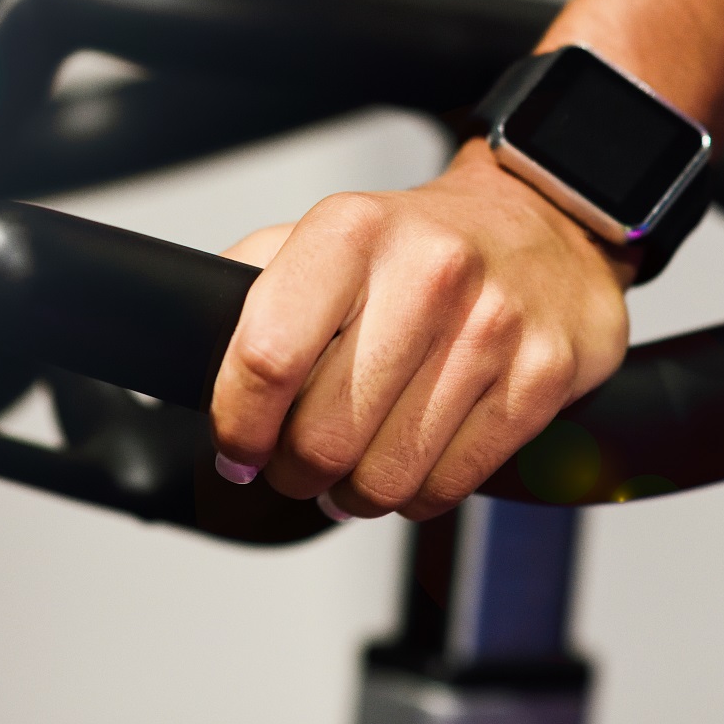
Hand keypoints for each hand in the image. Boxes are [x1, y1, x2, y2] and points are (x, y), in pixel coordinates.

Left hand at [209, 139, 631, 519]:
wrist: (543, 227)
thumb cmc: (418, 248)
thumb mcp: (326, 236)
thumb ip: (250, 285)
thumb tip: (180, 356)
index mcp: (352, 232)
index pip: (267, 356)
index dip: (237, 424)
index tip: (236, 450)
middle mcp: (427, 273)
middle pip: (323, 434)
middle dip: (294, 471)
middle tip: (295, 465)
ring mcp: (491, 327)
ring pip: (386, 475)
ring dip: (351, 495)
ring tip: (348, 472)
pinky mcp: (540, 378)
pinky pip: (449, 485)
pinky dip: (414, 497)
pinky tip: (407, 466)